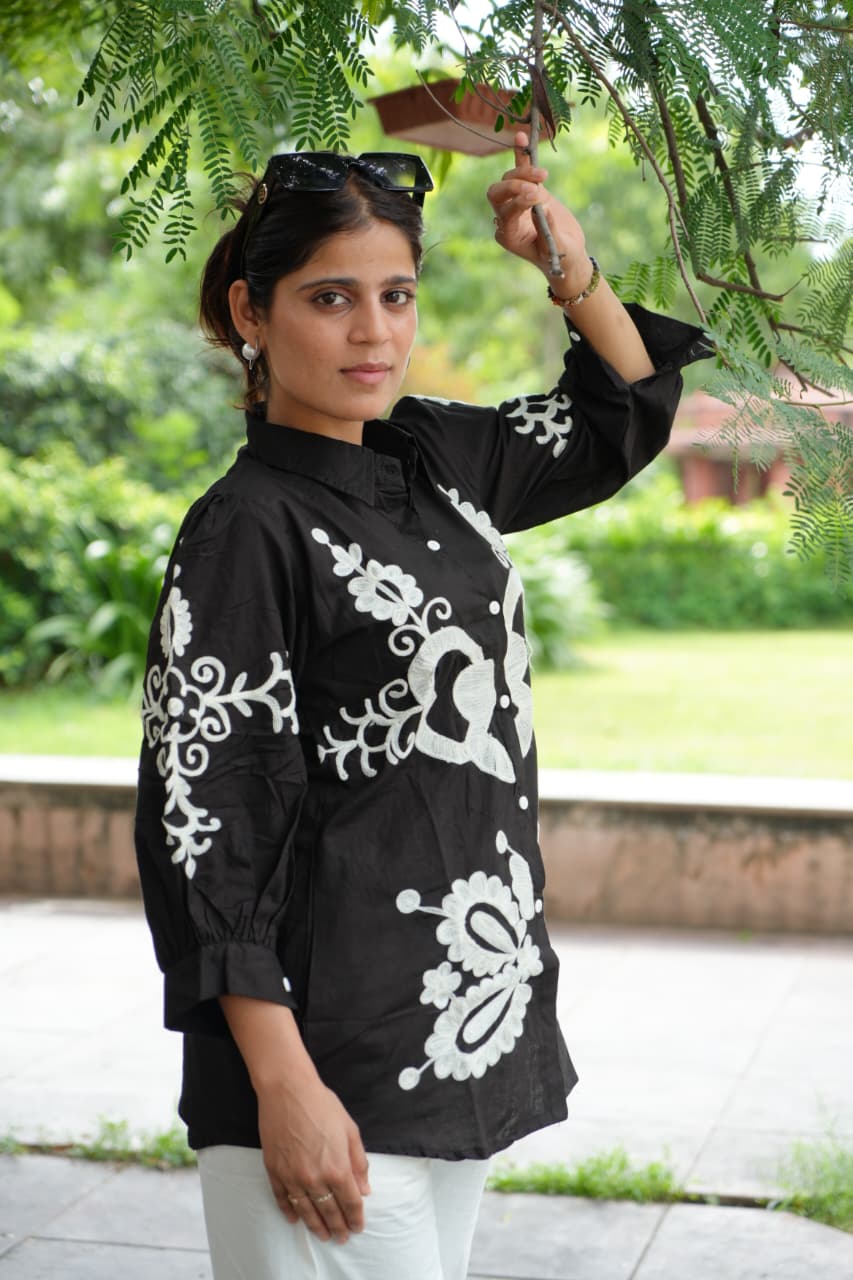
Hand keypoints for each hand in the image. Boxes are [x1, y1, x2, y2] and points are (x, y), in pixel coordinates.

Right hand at [257, 1072, 370, 1244]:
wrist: (288, 1091)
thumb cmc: (322, 1105)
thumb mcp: (350, 1129)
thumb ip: (358, 1162)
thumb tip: (364, 1188)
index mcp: (337, 1167)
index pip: (350, 1202)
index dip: (356, 1217)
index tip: (358, 1227)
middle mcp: (315, 1178)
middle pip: (329, 1212)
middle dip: (338, 1227)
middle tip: (341, 1237)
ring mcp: (292, 1177)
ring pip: (305, 1211)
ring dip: (315, 1226)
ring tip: (323, 1235)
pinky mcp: (275, 1171)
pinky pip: (282, 1199)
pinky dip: (289, 1211)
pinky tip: (295, 1219)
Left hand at [487, 131, 590, 293]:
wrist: (568, 253)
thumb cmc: (562, 257)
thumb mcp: (558, 249)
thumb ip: (549, 230)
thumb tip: (542, 208)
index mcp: (509, 236)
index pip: (506, 212)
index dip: (519, 202)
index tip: (538, 198)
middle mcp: (506, 218)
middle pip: (497, 194)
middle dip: (514, 186)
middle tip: (537, 187)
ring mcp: (515, 202)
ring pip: (508, 179)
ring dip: (523, 172)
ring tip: (543, 176)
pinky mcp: (527, 190)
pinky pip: (519, 169)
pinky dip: (520, 154)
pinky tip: (520, 136)